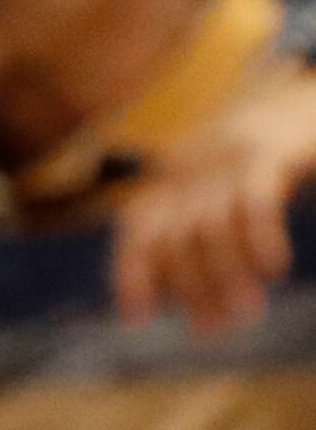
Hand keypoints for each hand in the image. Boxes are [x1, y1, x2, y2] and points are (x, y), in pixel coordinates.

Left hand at [110, 71, 315, 332]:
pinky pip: (255, 203)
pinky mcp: (266, 155)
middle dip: (194, 289)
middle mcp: (189, 169)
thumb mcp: (213, 192)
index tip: (139, 319)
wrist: (298, 99)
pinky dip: (261, 238)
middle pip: (178, 239)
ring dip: (226, 276)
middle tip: (216, 331)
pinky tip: (274, 269)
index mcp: (169, 179)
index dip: (132, 274)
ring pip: (212, 229)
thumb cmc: (255, 160)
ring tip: (247, 313)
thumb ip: (193, 237)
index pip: (137, 231)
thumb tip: (188, 308)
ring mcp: (225, 160)